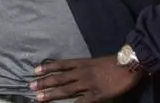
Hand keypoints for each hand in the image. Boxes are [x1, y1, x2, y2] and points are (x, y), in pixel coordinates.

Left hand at [30, 56, 144, 102]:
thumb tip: (71, 71)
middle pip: (59, 78)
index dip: (46, 68)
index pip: (59, 65)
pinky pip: (82, 101)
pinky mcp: (97, 94)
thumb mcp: (93, 61)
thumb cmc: (112, 62)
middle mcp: (81, 73)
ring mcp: (88, 84)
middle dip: (44, 83)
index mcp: (81, 63)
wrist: (128, 64)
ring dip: (51, 94)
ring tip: (39, 97)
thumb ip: (82, 66)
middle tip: (31, 86)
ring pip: (65, 90)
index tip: (34, 71)